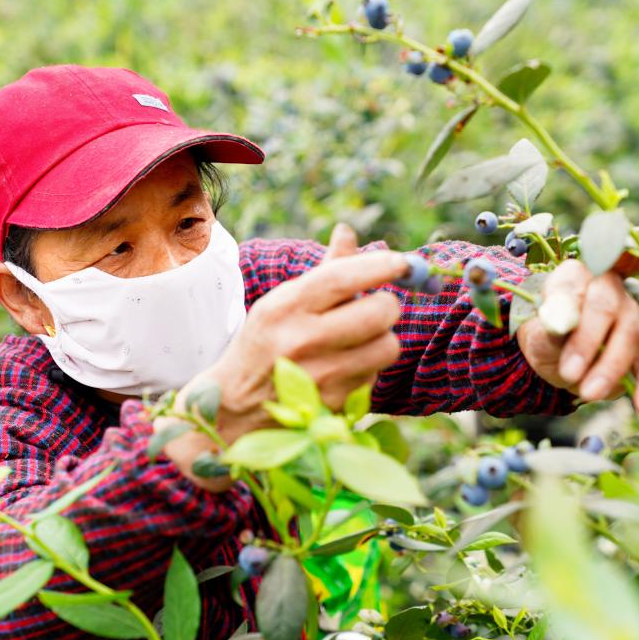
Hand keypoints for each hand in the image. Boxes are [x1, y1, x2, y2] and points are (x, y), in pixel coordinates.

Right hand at [164, 224, 406, 490]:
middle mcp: (303, 340)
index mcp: (285, 307)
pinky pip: (376, 375)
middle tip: (373, 307)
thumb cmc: (265, 345)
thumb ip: (324, 270)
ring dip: (381, 339)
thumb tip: (347, 230)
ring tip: (357, 340)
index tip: (402, 262)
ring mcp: (321, 376)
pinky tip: (345, 367)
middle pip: (380, 311)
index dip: (381, 266)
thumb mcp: (282, 304)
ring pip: (388, 345)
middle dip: (385, 305)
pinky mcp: (336, 405)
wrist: (235, 409)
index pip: (343, 277)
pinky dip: (368, 368)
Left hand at [515, 259, 638, 414]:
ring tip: (590, 395)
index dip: (572, 319)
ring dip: (612, 368)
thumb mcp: (538, 331)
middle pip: (608, 310)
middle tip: (569, 375)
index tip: (558, 345)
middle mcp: (609, 287)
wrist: (556, 351)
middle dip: (589, 345)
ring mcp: (631, 313)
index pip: (579, 288)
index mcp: (576, 275)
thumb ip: (550, 324)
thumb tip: (560, 320)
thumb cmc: (546, 334)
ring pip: (631, 336)